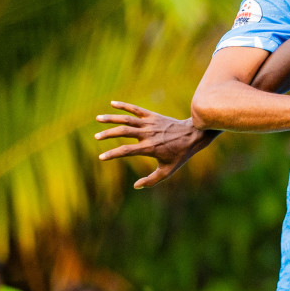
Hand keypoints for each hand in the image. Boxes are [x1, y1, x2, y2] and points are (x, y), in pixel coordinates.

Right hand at [95, 101, 212, 188]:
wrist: (193, 135)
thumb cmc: (180, 154)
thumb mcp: (168, 170)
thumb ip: (152, 180)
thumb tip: (136, 186)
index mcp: (149, 148)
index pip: (126, 151)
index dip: (112, 154)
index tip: (101, 157)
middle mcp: (147, 134)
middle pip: (123, 132)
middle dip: (108, 134)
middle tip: (96, 137)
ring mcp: (149, 123)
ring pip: (127, 119)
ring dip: (111, 118)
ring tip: (97, 118)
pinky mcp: (152, 116)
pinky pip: (135, 109)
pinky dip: (124, 105)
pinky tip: (112, 103)